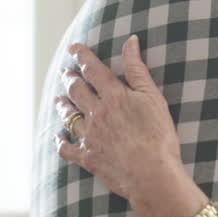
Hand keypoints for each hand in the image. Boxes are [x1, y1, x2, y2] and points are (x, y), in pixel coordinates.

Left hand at [56, 35, 188, 213]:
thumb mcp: (153, 97)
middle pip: (75, 90)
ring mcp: (89, 136)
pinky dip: (60, 141)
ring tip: (58, 99)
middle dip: (69, 78)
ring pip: (68, 116)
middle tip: (65, 72)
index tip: (74, 48)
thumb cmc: (159, 136)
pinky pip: (66, 148)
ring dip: (62, 105)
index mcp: (113, 96)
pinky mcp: (87, 157)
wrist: (152, 174)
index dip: (81, 56)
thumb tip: (130, 42)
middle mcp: (96, 113)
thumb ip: (138, 69)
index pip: (92, 69)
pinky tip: (58, 137)